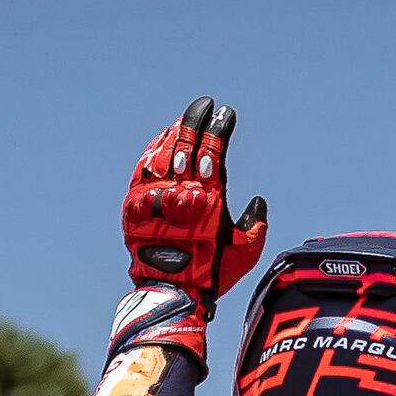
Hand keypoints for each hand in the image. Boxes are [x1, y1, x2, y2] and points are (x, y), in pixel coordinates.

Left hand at [123, 99, 266, 297]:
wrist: (172, 289)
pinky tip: (161, 141)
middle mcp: (183, 189)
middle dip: (197, 120)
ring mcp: (158, 194)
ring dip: (177, 132)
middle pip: (188, 142)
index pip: (215, 149)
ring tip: (185, 121)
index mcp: (211, 196)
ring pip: (165, 151)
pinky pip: (144, 167)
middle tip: (203, 106)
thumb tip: (257, 202)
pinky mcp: (138, 203)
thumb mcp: (246, 250)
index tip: (226, 114)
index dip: (220, 128)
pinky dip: (154, 150)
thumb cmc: (212, 272)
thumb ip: (255, 223)